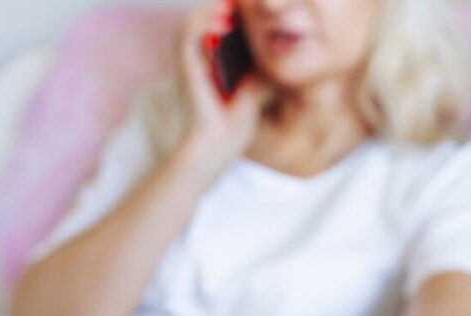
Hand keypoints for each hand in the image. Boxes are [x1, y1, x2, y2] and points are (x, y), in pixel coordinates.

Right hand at [177, 0, 270, 174]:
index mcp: (212, 61)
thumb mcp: (258, 88)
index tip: (254, 4)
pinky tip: (225, 21)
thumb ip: (264, 67)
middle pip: (207, 16)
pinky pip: (188, 34)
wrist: (219, 146)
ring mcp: (190, 61)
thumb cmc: (236, 125)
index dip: (236, 11)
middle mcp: (198, 57)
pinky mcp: (185, 67)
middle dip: (225, 6)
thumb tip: (285, 50)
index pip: (221, 24)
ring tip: (235, 4)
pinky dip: (204, 22)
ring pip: (194, 19)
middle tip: (245, 0)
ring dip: (213, 8)